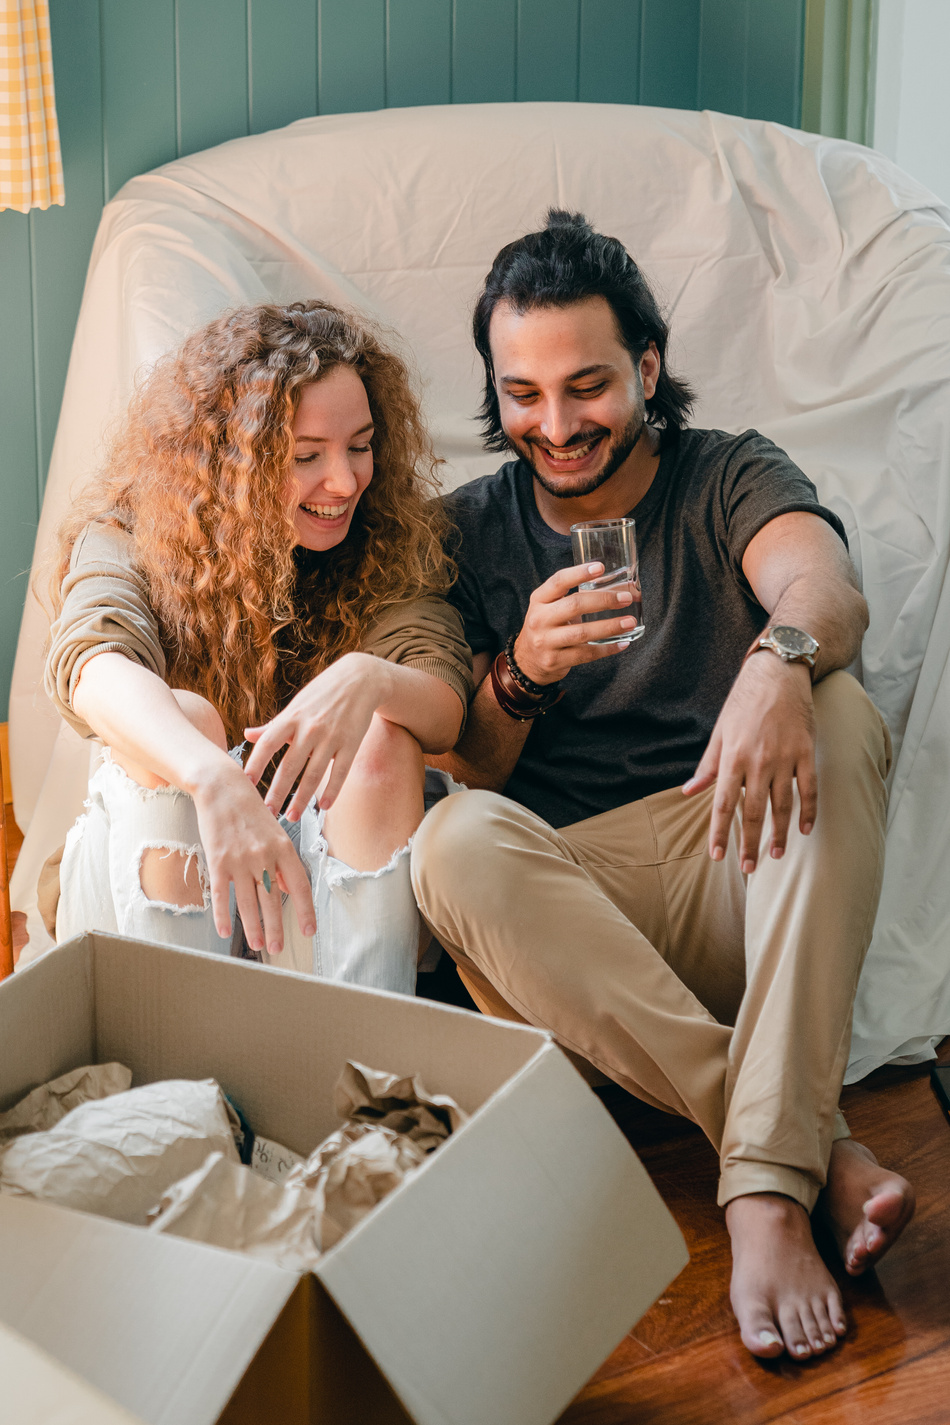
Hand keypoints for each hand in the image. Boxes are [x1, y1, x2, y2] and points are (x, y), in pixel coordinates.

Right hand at [192, 761, 314, 956]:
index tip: (308, 931)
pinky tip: (225, 931)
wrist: (221, 787)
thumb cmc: (249, 810)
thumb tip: (286, 890)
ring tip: (257, 945)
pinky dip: (223, 915)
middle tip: (278, 948)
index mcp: (284, 848)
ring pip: (248, 902)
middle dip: (277, 928)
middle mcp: (265, 856)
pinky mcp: (218, 860)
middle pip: (273, 900)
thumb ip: (282, 862)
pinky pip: (222, 894)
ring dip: (254, 927)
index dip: (305, 911)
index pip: (299, 886)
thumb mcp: (274, 832)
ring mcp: (240, 859)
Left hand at [243, 652, 389, 819]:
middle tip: (266, 813)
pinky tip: (324, 807)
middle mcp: (309, 728)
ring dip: (301, 798)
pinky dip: (332, 790)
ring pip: (314, 774)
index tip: (244, 785)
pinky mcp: (351, 743)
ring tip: (291, 816)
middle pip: (289, 766)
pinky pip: (340, 771)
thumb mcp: (295, 706)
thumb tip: (247, 735)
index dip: (255, 764)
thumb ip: (272, 726)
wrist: (359, 679)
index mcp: (291, 718)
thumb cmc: (322, 694)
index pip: (268, 744)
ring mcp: (331, 737)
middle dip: (277, 791)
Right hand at [514, 561, 639, 684]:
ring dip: (610, 627)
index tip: (600, 568)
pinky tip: (622, 643)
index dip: (579, 573)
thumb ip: (574, 597)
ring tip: (630, 622)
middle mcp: (540, 619)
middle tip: (626, 598)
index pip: (558, 581)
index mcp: (539, 599)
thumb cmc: (547, 627)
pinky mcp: (555, 660)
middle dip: (604, 600)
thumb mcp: (550, 607)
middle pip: (574, 605)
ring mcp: (546, 641)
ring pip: (582, 632)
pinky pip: (586, 654)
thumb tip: (618, 590)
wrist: (527, 660)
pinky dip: (607, 649)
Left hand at [683, 653, 816, 870]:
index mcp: (732, 757)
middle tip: (749, 867)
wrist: (778, 673)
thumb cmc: (744, 702)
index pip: (723, 804)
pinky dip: (809, 811)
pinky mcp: (806, 752)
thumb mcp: (719, 731)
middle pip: (753, 811)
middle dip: (750, 843)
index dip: (719, 832)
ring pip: (782, 805)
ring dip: (779, 834)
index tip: (717, 855)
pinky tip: (805, 830)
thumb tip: (690, 792)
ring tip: (775, 855)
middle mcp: (758, 761)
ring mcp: (784, 758)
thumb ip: (708, 765)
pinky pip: (809, 789)